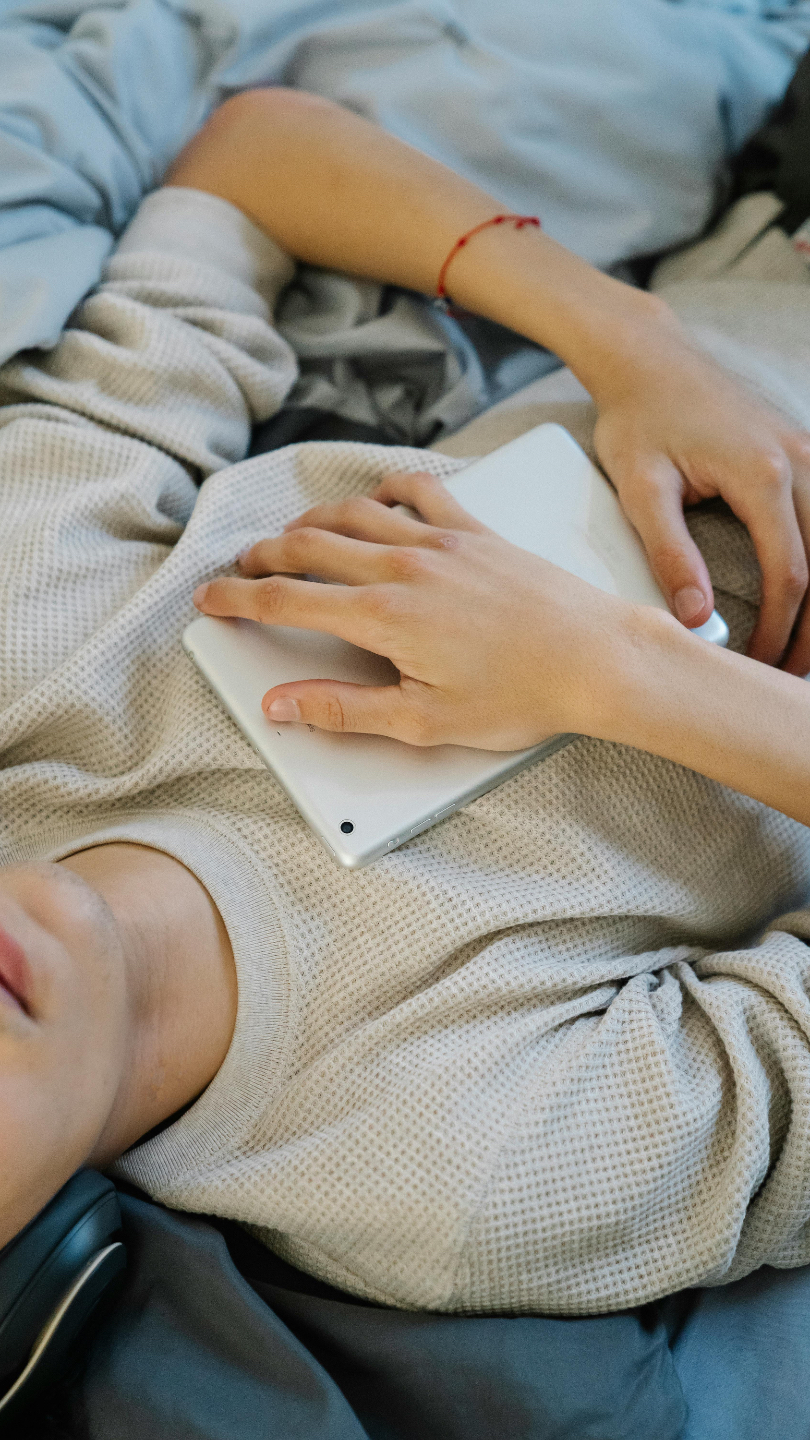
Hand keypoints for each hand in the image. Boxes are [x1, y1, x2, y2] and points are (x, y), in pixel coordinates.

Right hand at [192, 473, 647, 747]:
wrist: (599, 659)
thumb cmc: (523, 694)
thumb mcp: (424, 722)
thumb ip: (344, 711)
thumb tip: (282, 705)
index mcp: (384, 617)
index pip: (289, 601)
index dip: (239, 600)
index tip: (211, 599)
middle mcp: (405, 567)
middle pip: (310, 546)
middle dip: (264, 555)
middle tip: (241, 568)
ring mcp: (442, 542)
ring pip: (355, 513)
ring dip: (312, 519)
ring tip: (293, 534)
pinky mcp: (477, 531)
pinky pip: (421, 491)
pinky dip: (388, 487)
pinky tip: (379, 494)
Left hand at [591, 325, 809, 674]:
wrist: (649, 358)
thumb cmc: (637, 419)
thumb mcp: (640, 489)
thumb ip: (669, 553)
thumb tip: (696, 619)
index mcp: (762, 473)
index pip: (790, 573)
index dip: (779, 630)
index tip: (755, 666)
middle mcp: (801, 459)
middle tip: (788, 676)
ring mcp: (809, 452)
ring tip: (801, 649)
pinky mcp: (804, 451)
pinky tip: (808, 599)